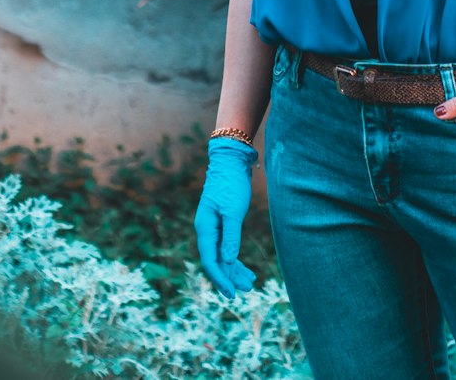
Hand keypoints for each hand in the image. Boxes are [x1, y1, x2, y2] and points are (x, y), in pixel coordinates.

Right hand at [194, 137, 259, 298]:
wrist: (231, 162)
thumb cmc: (231, 184)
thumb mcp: (233, 210)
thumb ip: (230, 235)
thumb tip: (228, 260)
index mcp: (205, 227)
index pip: (210, 260)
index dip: (220, 278)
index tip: (231, 293)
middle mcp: (207, 230)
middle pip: (216, 261)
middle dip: (230, 277)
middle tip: (246, 290)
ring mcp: (214, 228)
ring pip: (222, 256)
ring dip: (234, 270)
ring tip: (250, 283)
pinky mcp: (222, 224)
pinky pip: (227, 247)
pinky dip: (235, 258)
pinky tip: (245, 269)